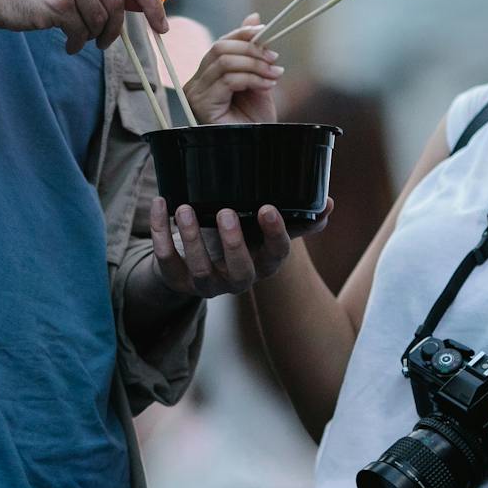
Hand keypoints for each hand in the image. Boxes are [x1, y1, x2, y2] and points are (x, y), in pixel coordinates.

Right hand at [0, 0, 167, 54]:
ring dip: (95, 36)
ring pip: (101, 18)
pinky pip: (81, 31)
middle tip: (109, 42)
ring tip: (80, 38)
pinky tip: (68, 42)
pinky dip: (79, 42)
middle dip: (119, 27)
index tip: (160, 24)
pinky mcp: (55, 2)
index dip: (153, 2)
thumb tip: (142, 2)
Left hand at [147, 197, 332, 297]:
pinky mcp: (176, 280)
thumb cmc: (236, 238)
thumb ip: (292, 218)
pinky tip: (161, 204)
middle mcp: (237, 280)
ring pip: (201, 270)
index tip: (269, 208)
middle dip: (233, 243)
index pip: (277, 255)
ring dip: (191, 238)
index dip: (274, 234)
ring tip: (184, 208)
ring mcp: (206, 284)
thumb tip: (327, 203)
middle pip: (240, 271)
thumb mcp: (262, 229)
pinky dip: (160, 232)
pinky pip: (166, 261)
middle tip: (226, 211)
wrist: (193, 260)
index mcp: (263, 264)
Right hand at [184, 15, 282, 123]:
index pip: (221, 44)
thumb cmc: (254, 119)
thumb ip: (253, 51)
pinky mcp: (202, 104)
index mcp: (207, 74)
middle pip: (220, 48)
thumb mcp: (258, 78)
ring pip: (225, 62)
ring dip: (255, 65)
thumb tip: (253, 17)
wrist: (258, 146)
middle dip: (251, 50)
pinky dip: (252, 78)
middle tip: (274, 58)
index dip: (242, 33)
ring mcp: (196, 93)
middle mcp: (196, 81)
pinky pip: (228, 79)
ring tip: (274, 74)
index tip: (265, 31)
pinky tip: (267, 85)